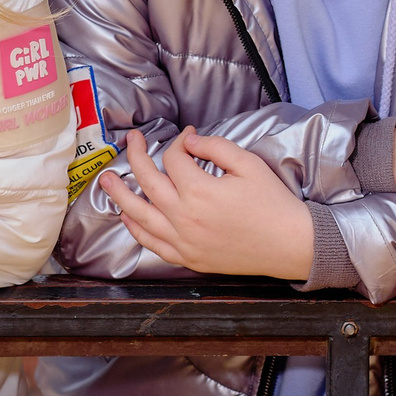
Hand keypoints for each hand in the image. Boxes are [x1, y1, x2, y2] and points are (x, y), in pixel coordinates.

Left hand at [97, 129, 314, 277]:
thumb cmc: (273, 203)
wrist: (290, 245)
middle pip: (148, 181)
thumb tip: (189, 140)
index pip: (174, 159)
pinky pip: (152, 244)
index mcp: (200, 190)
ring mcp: (183, 240)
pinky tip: (128, 217)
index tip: (188, 137)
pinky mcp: (187, 258)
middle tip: (130, 140)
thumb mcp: (248, 164)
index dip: (179, 143)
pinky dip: (136, 230)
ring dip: (119, 195)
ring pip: (139, 215)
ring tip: (105, 180)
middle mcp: (184, 216)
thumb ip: (216, 146)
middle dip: (136, 156)